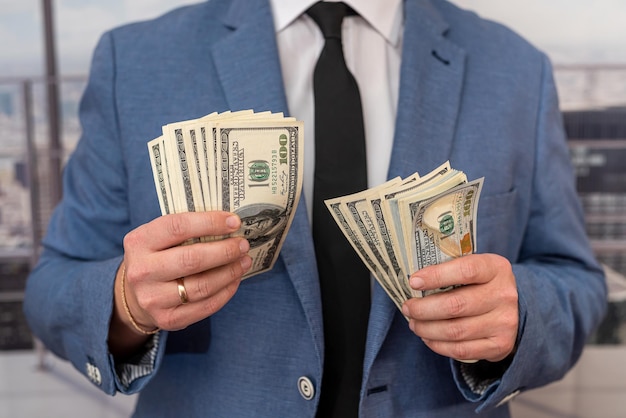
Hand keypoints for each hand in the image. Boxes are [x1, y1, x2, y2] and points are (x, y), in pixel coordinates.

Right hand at [110, 211, 250, 352]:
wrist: (134, 294)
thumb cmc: (156, 257)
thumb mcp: (158, 237)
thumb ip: (187, 229)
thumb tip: (229, 224)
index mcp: (140, 241)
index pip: (178, 227)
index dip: (210, 223)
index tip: (234, 222)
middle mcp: (142, 271)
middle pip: (192, 259)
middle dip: (225, 251)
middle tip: (243, 245)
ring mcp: (152, 298)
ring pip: (202, 286)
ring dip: (230, 273)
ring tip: (243, 262)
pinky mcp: (167, 319)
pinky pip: (205, 306)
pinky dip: (226, 292)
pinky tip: (235, 280)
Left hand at [402, 253, 517, 362]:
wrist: (513, 309)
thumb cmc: (481, 284)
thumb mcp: (474, 267)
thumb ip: (450, 270)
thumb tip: (414, 282)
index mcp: (495, 268)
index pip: (465, 270)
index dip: (436, 276)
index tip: (414, 282)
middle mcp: (504, 295)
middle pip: (456, 305)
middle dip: (423, 308)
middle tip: (408, 308)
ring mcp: (504, 322)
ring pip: (455, 330)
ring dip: (427, 329)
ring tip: (414, 323)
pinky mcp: (500, 345)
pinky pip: (461, 350)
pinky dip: (438, 345)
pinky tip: (427, 337)